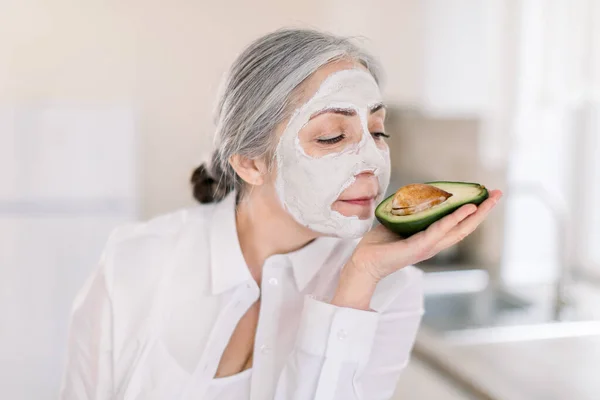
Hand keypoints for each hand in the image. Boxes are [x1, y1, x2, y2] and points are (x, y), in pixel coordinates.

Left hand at [347, 189, 502, 283]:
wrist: (364, 262)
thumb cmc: (380, 243)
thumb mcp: (400, 221)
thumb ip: (411, 211)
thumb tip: (415, 193)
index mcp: (432, 239)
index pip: (459, 224)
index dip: (474, 211)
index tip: (486, 196)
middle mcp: (435, 244)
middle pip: (466, 227)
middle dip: (484, 211)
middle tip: (499, 194)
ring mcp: (428, 247)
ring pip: (459, 229)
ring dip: (476, 214)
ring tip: (488, 200)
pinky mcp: (418, 248)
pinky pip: (439, 230)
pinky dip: (454, 219)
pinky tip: (466, 208)